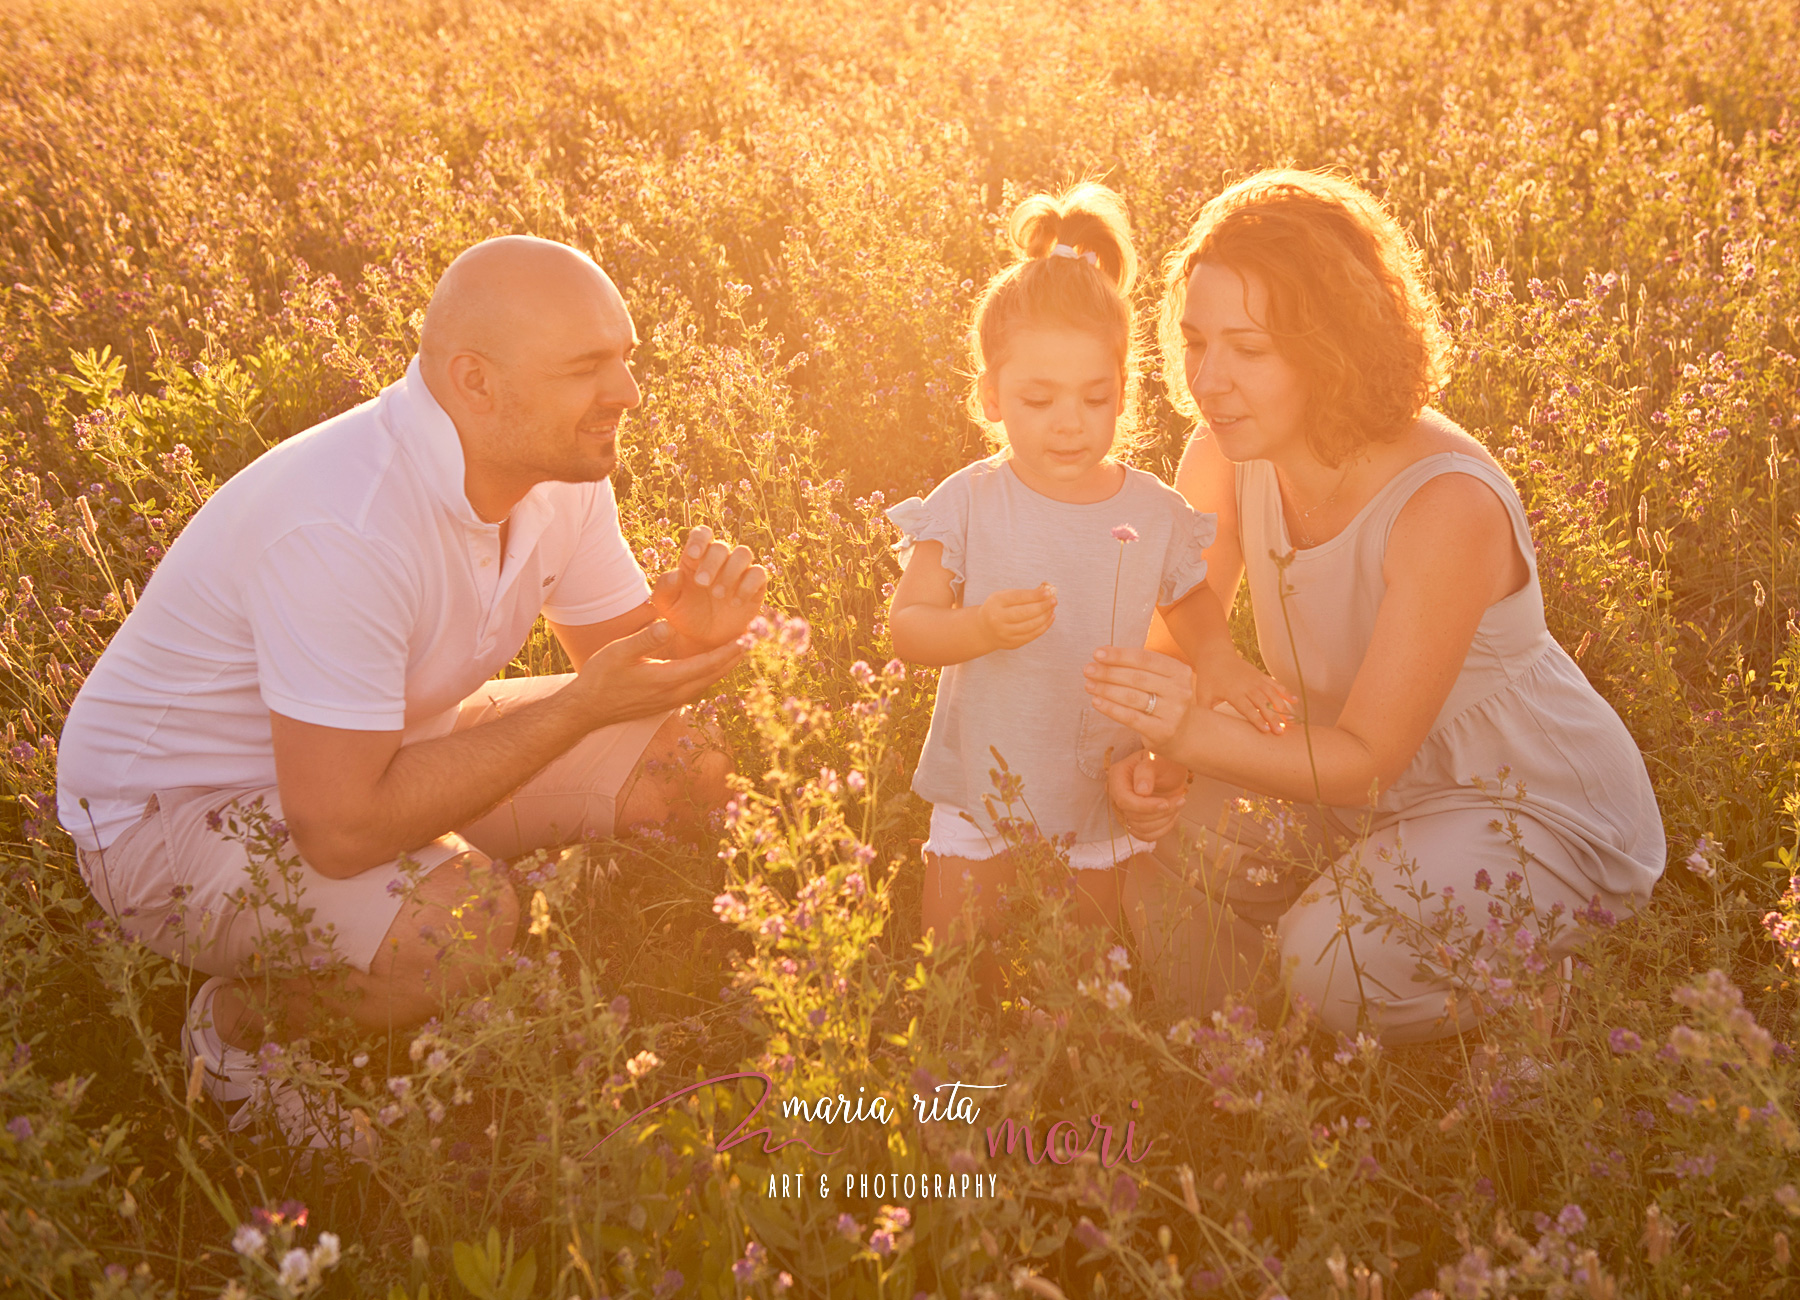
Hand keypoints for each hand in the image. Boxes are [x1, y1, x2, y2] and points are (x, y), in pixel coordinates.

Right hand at [571, 619, 744, 726]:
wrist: (588, 709)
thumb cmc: (601, 677)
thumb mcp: (618, 652)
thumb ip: (644, 639)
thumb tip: (667, 625)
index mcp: (667, 679)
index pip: (708, 664)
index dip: (730, 650)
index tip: (748, 637)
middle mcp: (675, 694)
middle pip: (714, 674)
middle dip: (735, 657)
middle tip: (755, 638)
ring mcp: (672, 701)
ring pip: (708, 682)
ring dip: (725, 666)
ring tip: (740, 649)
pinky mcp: (667, 703)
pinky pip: (698, 686)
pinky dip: (711, 673)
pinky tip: (714, 664)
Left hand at [649, 525, 769, 652]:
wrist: (704, 639)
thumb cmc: (683, 616)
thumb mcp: (666, 604)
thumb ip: (664, 587)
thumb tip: (676, 573)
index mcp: (696, 558)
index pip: (702, 534)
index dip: (700, 540)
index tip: (693, 555)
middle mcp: (719, 560)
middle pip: (721, 546)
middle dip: (711, 563)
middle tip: (701, 584)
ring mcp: (739, 571)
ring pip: (743, 553)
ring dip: (731, 572)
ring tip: (718, 595)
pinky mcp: (755, 586)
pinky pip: (759, 573)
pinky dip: (748, 586)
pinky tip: (735, 603)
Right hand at [980, 583, 1055, 650]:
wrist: (984, 630)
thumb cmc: (998, 608)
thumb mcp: (1004, 597)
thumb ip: (1022, 594)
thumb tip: (1046, 592)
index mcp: (995, 602)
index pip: (1018, 597)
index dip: (1035, 595)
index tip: (1048, 593)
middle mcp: (997, 619)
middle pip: (1025, 613)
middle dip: (1042, 606)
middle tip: (1054, 601)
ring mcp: (1004, 633)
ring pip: (1030, 625)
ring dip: (1045, 617)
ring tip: (1052, 609)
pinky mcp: (1011, 643)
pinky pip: (1031, 635)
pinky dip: (1043, 627)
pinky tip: (1049, 618)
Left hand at [1083, 646, 1195, 747]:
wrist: (1184, 733)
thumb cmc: (1164, 699)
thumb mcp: (1159, 679)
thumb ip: (1136, 666)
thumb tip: (1102, 653)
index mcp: (1179, 671)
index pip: (1145, 659)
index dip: (1119, 655)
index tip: (1097, 653)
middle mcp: (1180, 691)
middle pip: (1137, 678)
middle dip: (1108, 672)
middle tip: (1087, 669)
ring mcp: (1173, 712)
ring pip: (1132, 697)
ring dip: (1106, 690)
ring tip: (1088, 685)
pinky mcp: (1163, 731)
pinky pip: (1131, 718)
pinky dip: (1111, 708)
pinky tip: (1096, 702)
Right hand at [1108, 750, 1189, 840]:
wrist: (1171, 769)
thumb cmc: (1163, 760)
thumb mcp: (1156, 759)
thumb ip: (1146, 771)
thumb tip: (1141, 792)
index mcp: (1117, 777)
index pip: (1124, 801)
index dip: (1145, 807)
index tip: (1165, 803)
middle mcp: (1117, 794)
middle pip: (1133, 817)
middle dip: (1160, 812)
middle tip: (1180, 801)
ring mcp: (1125, 809)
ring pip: (1140, 828)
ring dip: (1163, 820)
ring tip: (1177, 805)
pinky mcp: (1135, 820)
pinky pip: (1145, 835)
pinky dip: (1162, 829)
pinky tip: (1172, 815)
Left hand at [1196, 647, 1295, 734]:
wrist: (1216, 655)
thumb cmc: (1208, 677)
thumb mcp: (1203, 694)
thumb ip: (1204, 711)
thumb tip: (1199, 727)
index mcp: (1233, 692)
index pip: (1247, 708)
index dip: (1257, 719)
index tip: (1266, 730)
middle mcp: (1247, 686)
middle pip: (1262, 703)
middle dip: (1272, 717)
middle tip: (1281, 732)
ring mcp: (1256, 680)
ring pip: (1272, 694)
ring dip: (1282, 707)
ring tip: (1291, 720)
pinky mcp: (1261, 676)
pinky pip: (1275, 684)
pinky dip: (1285, 692)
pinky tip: (1295, 701)